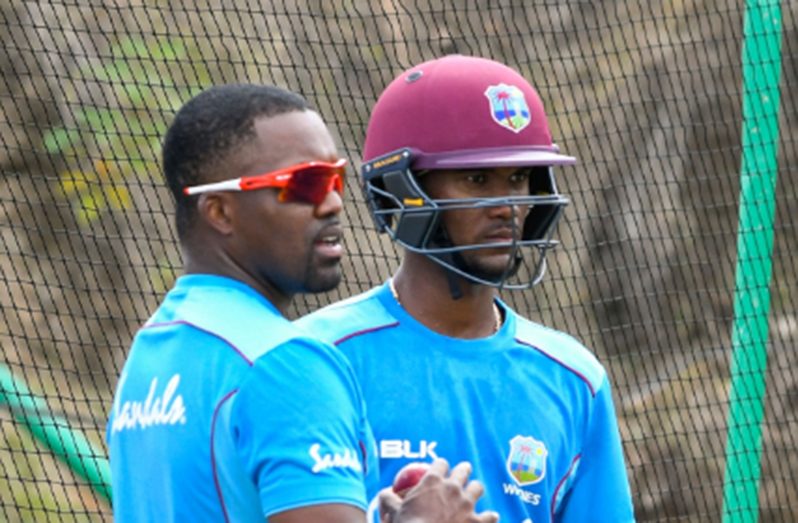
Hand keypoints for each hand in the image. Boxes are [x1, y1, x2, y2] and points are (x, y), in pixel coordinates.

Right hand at [380, 458, 498, 522]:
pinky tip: (491, 516)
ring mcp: (467, 504)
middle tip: (463, 471)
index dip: (440, 465)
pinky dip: (490, 516)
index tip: (440, 469)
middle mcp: (453, 488)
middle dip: (463, 470)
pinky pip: (489, 516)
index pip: (440, 464)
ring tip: (475, 492)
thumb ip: (388, 498)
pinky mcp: (477, 522)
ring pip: (478, 488)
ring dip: (475, 489)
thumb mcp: (392, 511)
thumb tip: (385, 493)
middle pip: (463, 470)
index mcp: (433, 481)